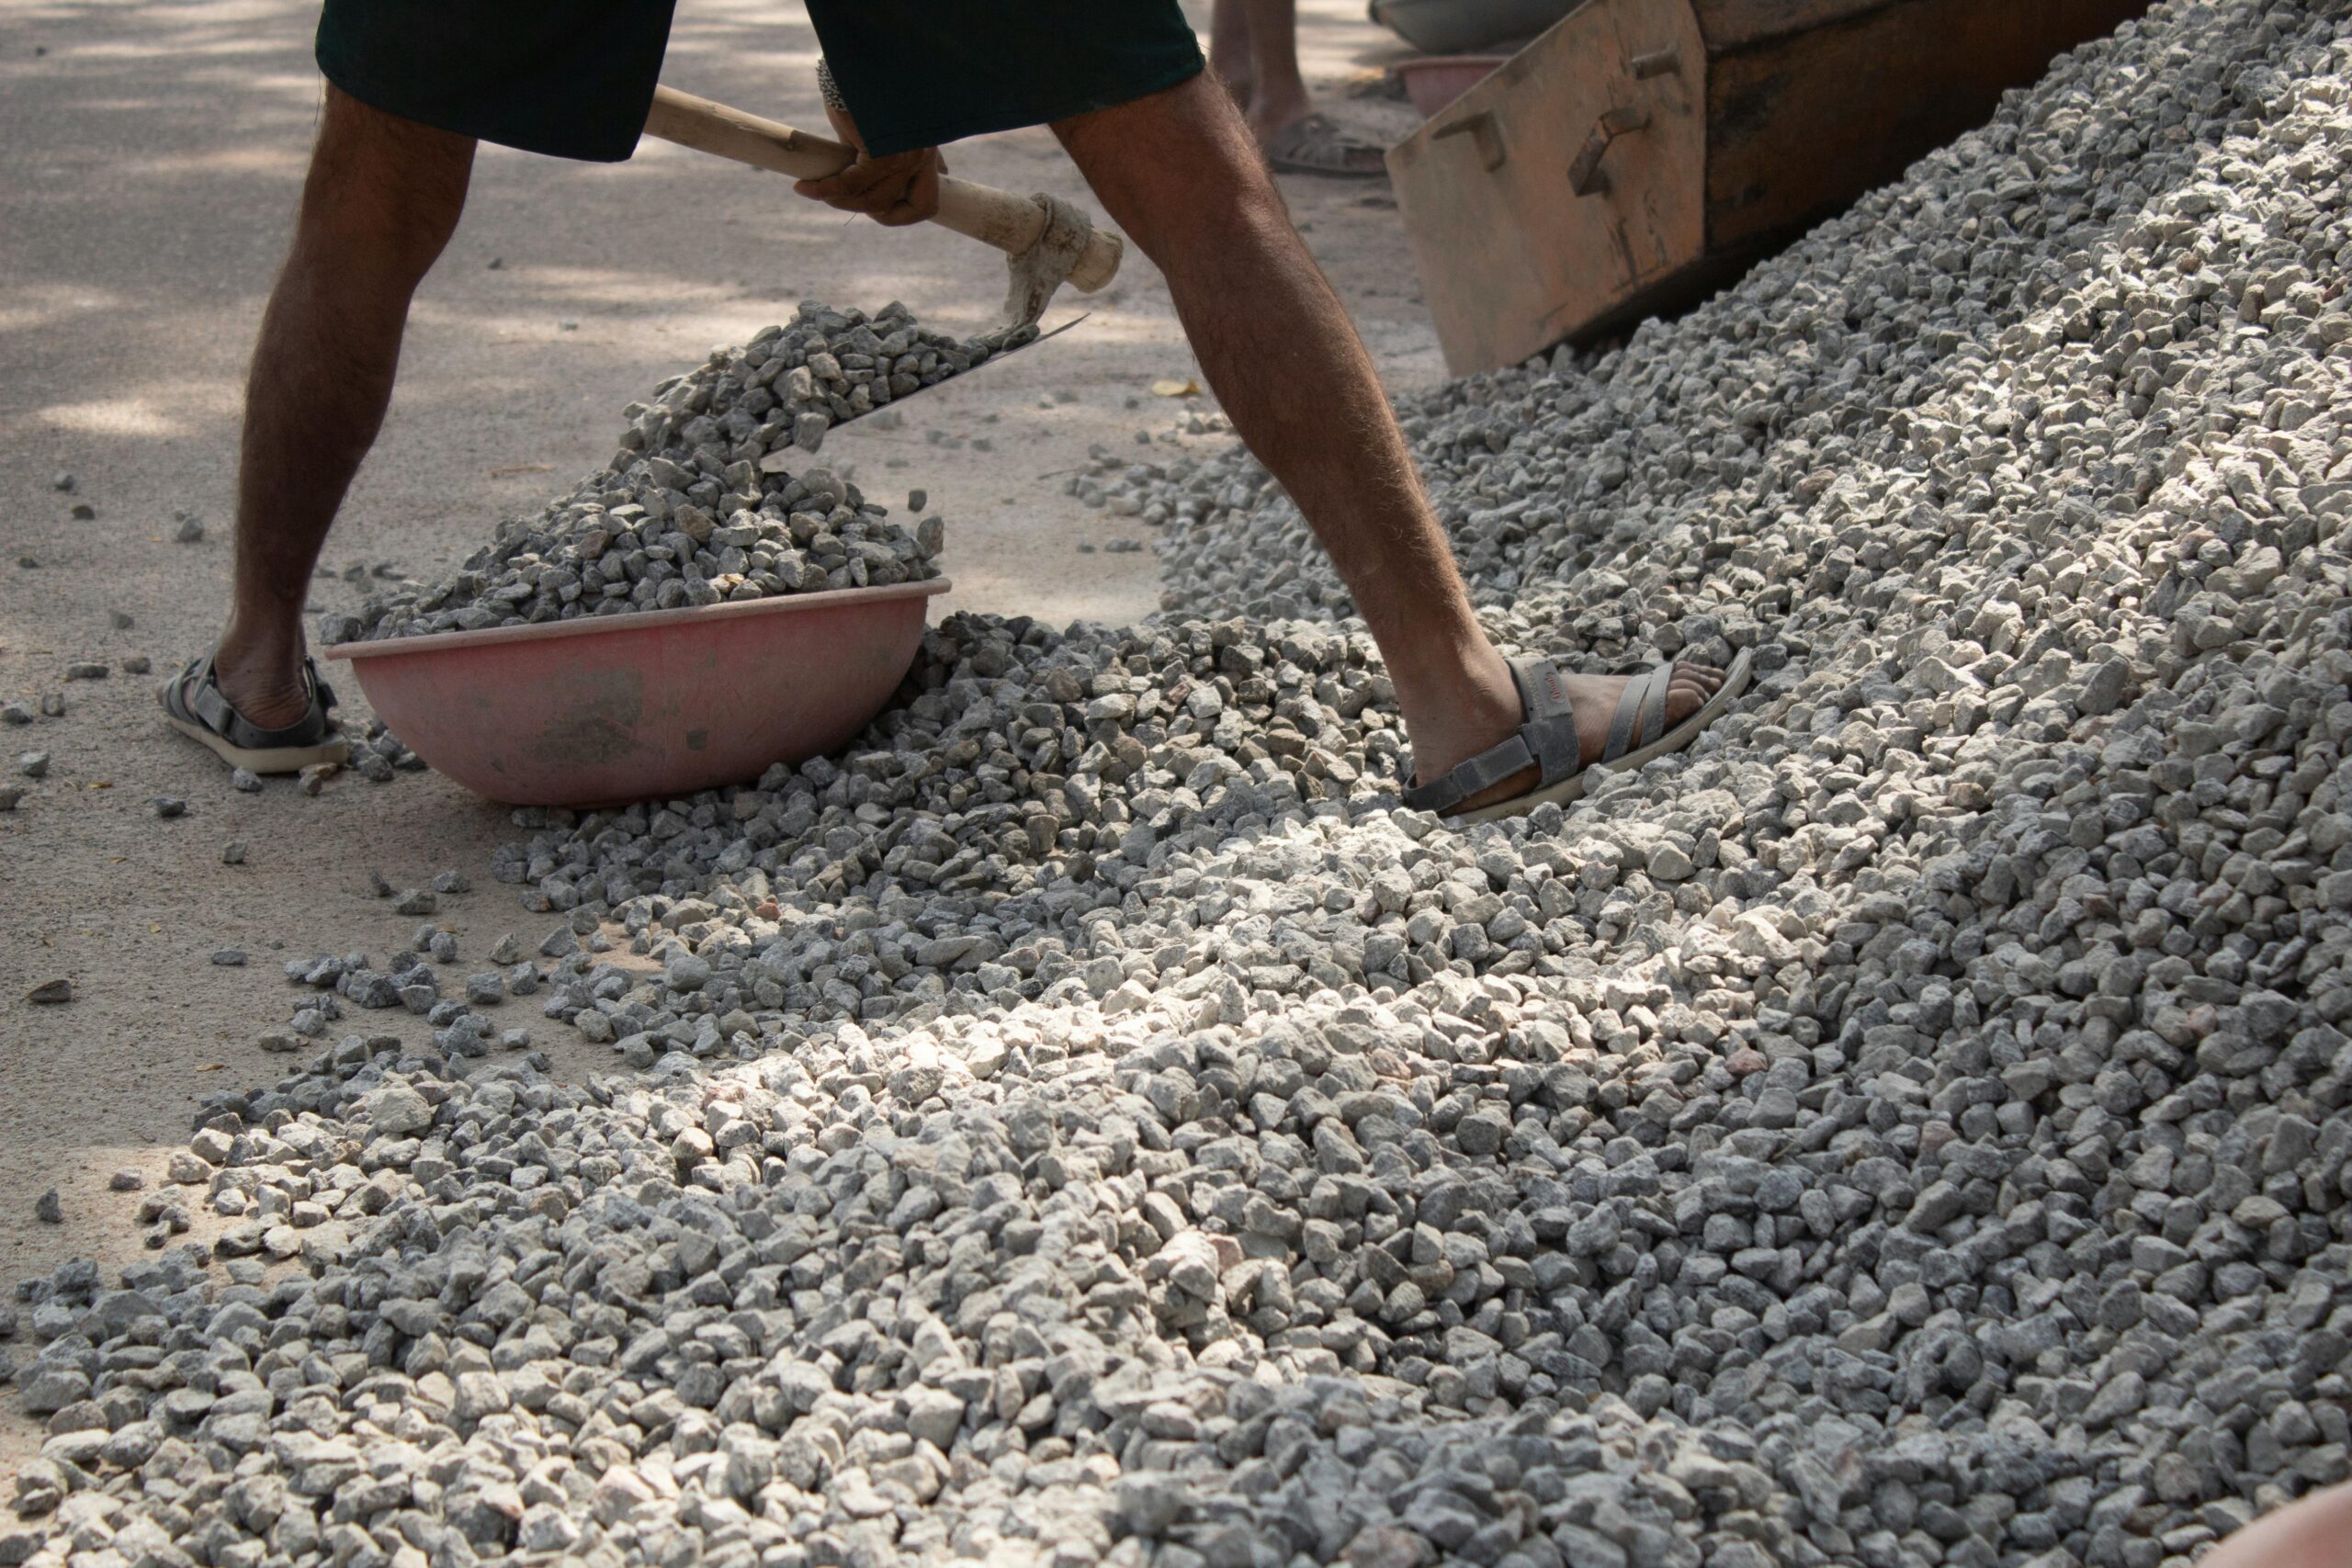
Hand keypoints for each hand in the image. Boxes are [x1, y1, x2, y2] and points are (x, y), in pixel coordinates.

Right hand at [793, 102, 944, 226]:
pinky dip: (825, 189)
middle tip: (840, 199)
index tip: (879, 212)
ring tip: (814, 190)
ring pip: (875, 200)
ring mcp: (906, 155)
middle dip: (872, 212)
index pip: (930, 201)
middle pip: (910, 208)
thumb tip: (884, 177)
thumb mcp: (878, 129)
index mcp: (926, 149)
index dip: (906, 215)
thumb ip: (885, 156)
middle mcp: (923, 154)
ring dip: (840, 201)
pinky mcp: (882, 151)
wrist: (851, 64)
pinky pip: (851, 184)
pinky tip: (806, 188)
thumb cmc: (861, 91)